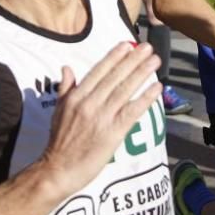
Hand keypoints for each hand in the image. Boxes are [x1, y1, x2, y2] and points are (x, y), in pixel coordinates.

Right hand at [39, 42, 161, 196]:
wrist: (58, 170)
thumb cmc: (58, 141)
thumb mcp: (57, 110)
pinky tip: (156, 88)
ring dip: (141, 73)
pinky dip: (145, 98)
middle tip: (148, 47)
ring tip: (155, 60)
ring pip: (125, 90)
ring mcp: (101, 117)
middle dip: (133, 60)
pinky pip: (132, 111)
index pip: (98, 71)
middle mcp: (89, 103)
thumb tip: (66, 68)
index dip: (113, 57)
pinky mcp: (112, 133)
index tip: (126, 45)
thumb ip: (65, 88)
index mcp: (76, 97)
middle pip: (115, 77)